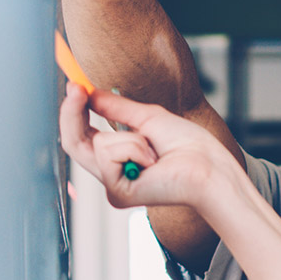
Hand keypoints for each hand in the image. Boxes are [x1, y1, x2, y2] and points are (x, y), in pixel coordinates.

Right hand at [59, 85, 235, 212]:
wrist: (208, 167)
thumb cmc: (188, 147)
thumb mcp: (147, 118)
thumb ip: (116, 108)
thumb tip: (89, 92)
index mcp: (118, 159)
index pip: (83, 136)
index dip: (74, 111)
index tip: (75, 86)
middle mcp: (111, 174)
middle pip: (73, 143)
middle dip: (72, 113)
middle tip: (76, 88)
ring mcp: (113, 186)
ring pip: (96, 144)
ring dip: (129, 137)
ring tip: (153, 149)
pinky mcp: (117, 193)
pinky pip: (108, 154)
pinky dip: (133, 148)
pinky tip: (153, 161)